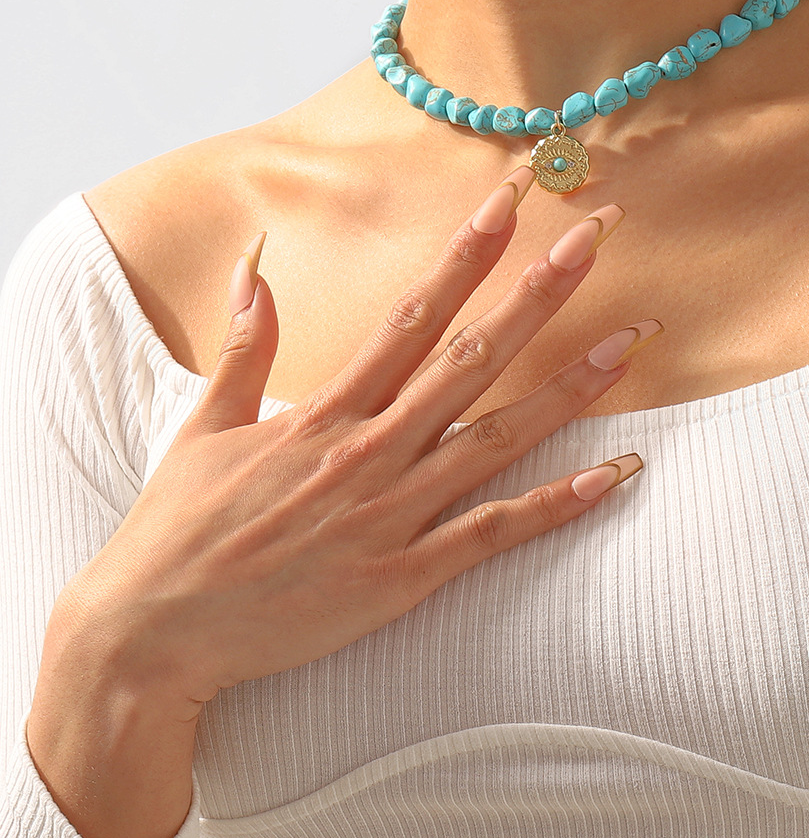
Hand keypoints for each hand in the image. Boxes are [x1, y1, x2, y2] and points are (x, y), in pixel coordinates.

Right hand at [46, 164, 662, 720]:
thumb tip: (255, 262)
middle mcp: (368, 450)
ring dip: (568, 389)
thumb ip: (244, 345)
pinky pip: (494, 533)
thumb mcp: (202, 426)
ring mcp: (391, 514)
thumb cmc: (177, 531)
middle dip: (538, 293)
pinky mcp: (404, 576)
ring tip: (628, 342)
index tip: (511, 200)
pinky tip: (614, 475)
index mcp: (324, 410)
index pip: (414, 313)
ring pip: (498, 439)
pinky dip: (557, 505)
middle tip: (597, 238)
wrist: (150, 637)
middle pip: (472, 358)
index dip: (468, 252)